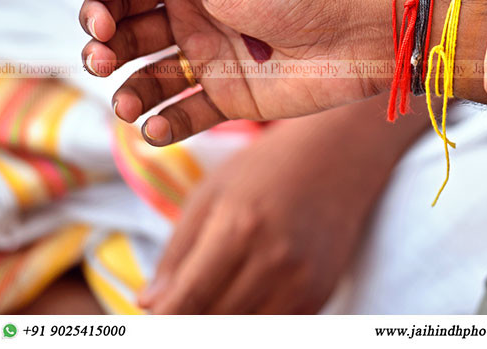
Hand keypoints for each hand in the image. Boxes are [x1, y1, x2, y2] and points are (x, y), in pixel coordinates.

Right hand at [76, 0, 390, 144]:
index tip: (102, 27)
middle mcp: (198, 21)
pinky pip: (185, 116)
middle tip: (104, 61)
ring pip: (152, 82)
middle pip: (131, 40)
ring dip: (130, 94)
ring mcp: (215, 62)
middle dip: (107, 51)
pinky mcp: (233, 101)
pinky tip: (155, 127)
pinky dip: (163, 126)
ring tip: (129, 104)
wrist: (353, 35)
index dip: (104, 11)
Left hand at [139, 108, 398, 313]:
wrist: (339, 155)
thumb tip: (148, 305)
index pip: (185, 303)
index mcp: (239, 228)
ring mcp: (302, 281)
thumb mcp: (210, 195)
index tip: (151, 319)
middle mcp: (274, 260)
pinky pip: (275, 327)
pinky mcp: (320, 294)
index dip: (161, 320)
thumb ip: (176, 253)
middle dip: (186, 319)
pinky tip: (242, 298)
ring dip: (219, 322)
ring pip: (243, 331)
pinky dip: (252, 320)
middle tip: (179, 304)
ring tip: (208, 300)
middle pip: (211, 323)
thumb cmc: (267, 168)